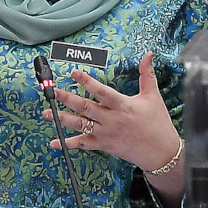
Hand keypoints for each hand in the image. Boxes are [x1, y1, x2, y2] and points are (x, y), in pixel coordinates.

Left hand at [43, 52, 180, 171]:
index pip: (101, 91)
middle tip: (53, 92)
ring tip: (46, 113)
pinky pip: (83, 144)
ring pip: (80, 125)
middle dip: (67, 99)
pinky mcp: (104, 145)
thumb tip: (148, 55)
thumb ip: (147, 75)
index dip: (87, 81)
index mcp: (122, 105)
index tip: (74, 72)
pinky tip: (54, 142)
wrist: (161, 152)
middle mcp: (111, 119)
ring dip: (62, 119)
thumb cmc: (158, 123)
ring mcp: (105, 133)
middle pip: (85, 108)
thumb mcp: (153, 96)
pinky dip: (68, 143)